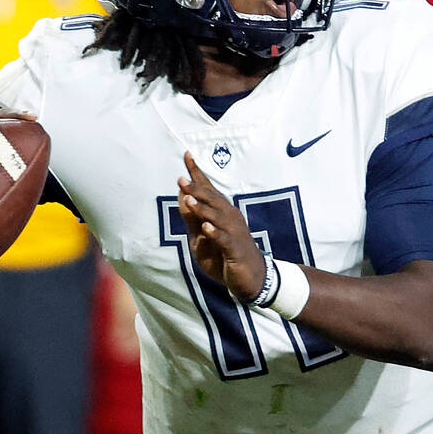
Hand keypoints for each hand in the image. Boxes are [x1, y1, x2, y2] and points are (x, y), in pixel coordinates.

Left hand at [176, 151, 265, 301]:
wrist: (251, 278)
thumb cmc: (225, 256)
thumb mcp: (202, 238)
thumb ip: (192, 219)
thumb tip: (182, 197)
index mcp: (222, 213)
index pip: (208, 189)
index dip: (197, 173)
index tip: (187, 155)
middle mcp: (229, 218)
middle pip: (212, 200)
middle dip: (197, 188)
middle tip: (181, 179)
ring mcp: (234, 233)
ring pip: (217, 217)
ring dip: (203, 208)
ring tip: (188, 199)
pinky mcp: (235, 249)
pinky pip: (224, 240)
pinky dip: (215, 233)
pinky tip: (206, 227)